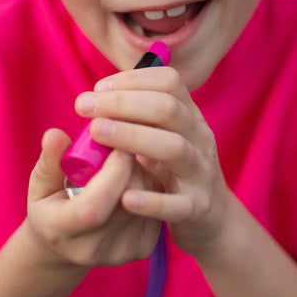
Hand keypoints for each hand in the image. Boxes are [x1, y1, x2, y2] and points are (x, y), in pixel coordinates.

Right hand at [26, 128, 161, 268]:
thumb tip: (54, 135)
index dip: (112, 173)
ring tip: (120, 165)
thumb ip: (50, 160)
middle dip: (128, 164)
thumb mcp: (41, 183)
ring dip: (139, 172)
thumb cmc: (51, 203)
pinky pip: (157, 204)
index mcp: (60, 231)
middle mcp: (92, 248)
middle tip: (117, 146)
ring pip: (147, 197)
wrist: (67, 243)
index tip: (116, 146)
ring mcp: (121, 252)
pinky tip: (132, 181)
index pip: (94, 208)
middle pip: (126, 197)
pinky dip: (149, 185)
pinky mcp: (143, 248)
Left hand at [75, 66, 230, 259]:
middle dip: (122, 103)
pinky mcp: (197, 208)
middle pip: (168, 109)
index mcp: (190, 116)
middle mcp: (200, 138)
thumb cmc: (174, 169)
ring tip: (96, 131)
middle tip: (83, 106)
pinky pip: (177, 204)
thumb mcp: (163, 135)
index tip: (97, 87)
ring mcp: (201, 173)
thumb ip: (138, 117)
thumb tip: (94, 98)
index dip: (133, 79)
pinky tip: (125, 197)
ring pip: (175, 148)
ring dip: (133, 136)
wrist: (213, 217)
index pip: (169, 82)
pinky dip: (152, 201)